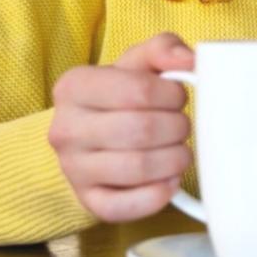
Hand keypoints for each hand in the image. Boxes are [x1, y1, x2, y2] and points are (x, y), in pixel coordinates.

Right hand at [48, 33, 195, 221]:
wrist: (88, 137)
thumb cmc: (119, 97)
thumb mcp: (137, 63)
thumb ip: (163, 49)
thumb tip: (190, 60)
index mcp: (74, 87)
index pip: (138, 90)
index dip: (172, 95)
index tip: (177, 98)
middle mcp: (66, 129)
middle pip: (142, 130)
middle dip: (177, 128)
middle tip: (181, 126)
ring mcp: (73, 169)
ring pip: (138, 167)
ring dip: (174, 159)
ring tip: (178, 150)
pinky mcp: (88, 201)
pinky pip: (126, 207)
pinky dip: (158, 195)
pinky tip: (168, 180)